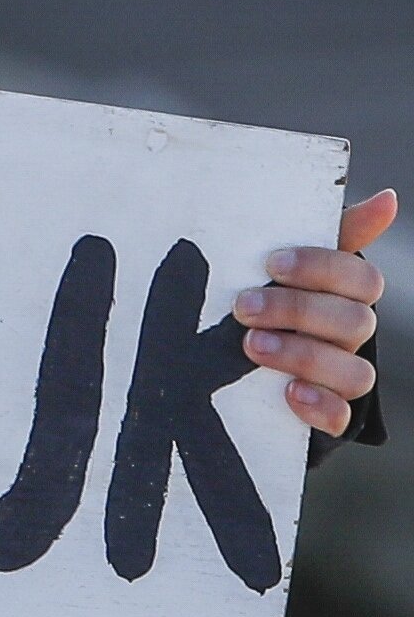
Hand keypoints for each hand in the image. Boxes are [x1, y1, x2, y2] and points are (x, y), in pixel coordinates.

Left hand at [235, 188, 394, 439]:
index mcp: (347, 293)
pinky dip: (319, 406)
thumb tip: (390, 198)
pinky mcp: (326, 413)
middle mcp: (351, 333)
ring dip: (303, 357)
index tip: (272, 262)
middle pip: (354, 322)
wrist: (227, 354)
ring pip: (353, 372)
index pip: (363, 278)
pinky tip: (289, 392)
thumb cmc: (268, 290)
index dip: (320, 269)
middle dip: (297, 311)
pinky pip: (340, 417)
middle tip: (244, 305)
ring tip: (251, 346)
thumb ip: (336, 231)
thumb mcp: (287, 259)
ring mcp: (341, 374)